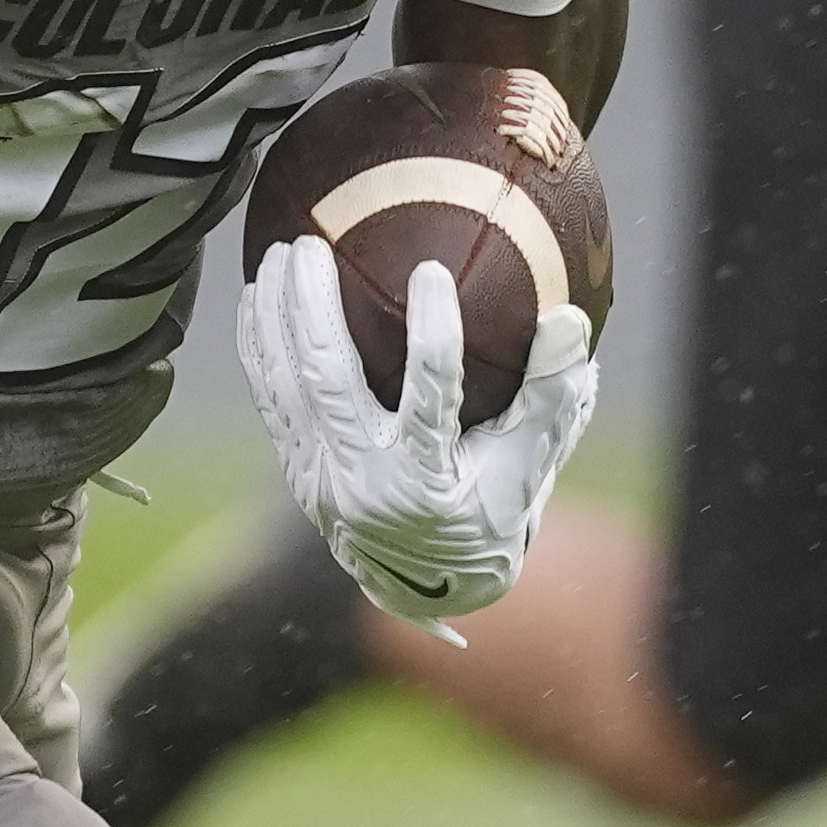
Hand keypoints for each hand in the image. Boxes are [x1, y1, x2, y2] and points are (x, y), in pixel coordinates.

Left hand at [237, 238, 602, 626]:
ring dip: (275, 316)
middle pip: (327, 383)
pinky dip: (259, 346)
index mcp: (426, 480)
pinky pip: (268, 399)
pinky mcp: (298, 469)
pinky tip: (256, 295)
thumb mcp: (532, 463)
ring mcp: (321, 476)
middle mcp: (363, 480)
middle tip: (310, 245)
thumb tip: (570, 321)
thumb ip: (552, 395)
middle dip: (312, 309)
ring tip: (278, 253)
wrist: (429, 581)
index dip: (431, 336)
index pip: (428, 400)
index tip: (431, 271)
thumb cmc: (493, 507)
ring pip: (285, 385)